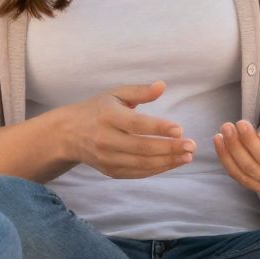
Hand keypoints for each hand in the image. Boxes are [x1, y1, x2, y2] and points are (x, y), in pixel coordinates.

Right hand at [65, 81, 194, 178]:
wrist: (68, 134)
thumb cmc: (97, 109)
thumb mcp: (116, 94)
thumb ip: (140, 91)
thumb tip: (162, 85)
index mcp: (108, 116)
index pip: (136, 124)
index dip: (158, 127)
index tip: (180, 129)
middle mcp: (106, 139)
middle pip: (141, 147)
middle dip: (169, 148)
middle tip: (191, 146)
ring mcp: (107, 158)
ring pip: (141, 163)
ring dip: (167, 162)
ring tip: (188, 156)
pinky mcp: (110, 171)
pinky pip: (137, 173)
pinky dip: (157, 170)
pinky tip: (173, 163)